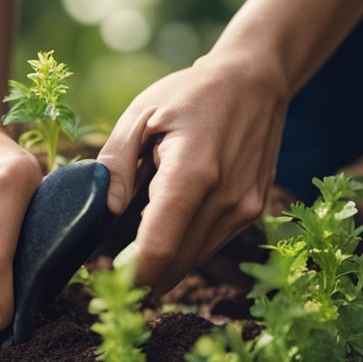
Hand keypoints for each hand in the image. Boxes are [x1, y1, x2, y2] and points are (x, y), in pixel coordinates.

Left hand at [97, 50, 289, 296]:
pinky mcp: (253, 211)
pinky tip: (168, 234)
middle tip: (117, 274)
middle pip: (176, 263)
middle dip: (145, 276)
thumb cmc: (191, 94)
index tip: (111, 280)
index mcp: (191, 172)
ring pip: (194, 259)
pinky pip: (211, 245)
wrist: (255, 81)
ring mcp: (244, 207)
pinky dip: (187, 249)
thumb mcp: (140, 114)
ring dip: (166, 266)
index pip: (159, 247)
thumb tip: (106, 211)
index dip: (133, 274)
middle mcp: (224, 196)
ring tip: (139, 254)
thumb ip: (116, 163)